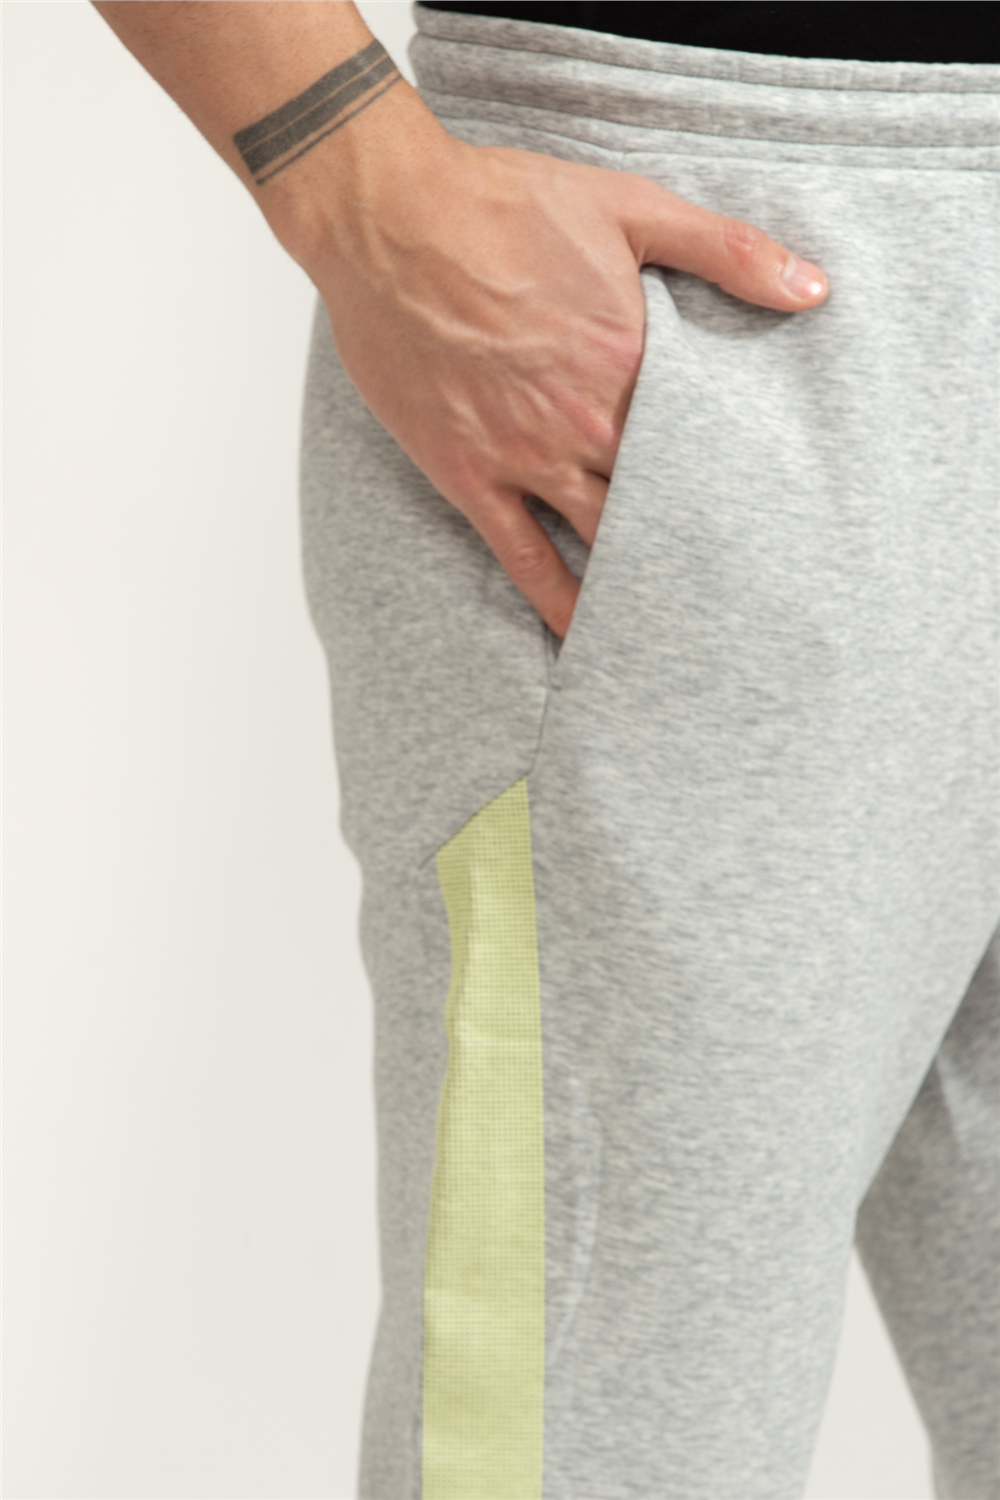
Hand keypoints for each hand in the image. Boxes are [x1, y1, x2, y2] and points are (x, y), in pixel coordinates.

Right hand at [307, 128, 828, 637]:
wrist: (390, 218)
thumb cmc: (504, 204)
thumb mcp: (630, 206)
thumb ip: (726, 249)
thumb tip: (814, 289)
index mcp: (632, 362)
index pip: (707, 442)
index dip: (740, 482)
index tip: (774, 518)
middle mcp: (585, 423)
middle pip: (662, 503)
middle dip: (703, 544)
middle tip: (747, 591)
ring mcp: (525, 457)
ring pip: (601, 540)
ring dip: (643, 583)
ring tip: (685, 628)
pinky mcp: (470, 476)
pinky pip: (523, 559)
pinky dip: (558, 603)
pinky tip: (586, 638)